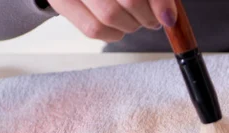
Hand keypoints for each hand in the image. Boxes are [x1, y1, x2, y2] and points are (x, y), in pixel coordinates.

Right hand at [47, 0, 177, 41]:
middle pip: (130, 1)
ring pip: (111, 16)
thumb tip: (167, 14)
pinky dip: (114, 33)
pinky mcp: (60, 2)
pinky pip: (94, 29)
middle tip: (152, 19)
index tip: (168, 17)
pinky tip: (118, 26)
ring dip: (131, 25)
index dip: (159, 3)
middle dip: (147, 17)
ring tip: (134, 19)